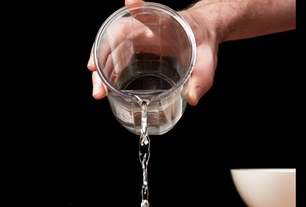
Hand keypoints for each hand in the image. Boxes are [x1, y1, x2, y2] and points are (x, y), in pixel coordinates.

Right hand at [87, 0, 216, 106]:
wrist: (204, 33)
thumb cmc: (204, 42)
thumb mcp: (207, 61)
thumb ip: (201, 79)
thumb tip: (192, 98)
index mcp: (163, 24)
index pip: (143, 16)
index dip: (131, 15)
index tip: (128, 7)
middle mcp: (145, 28)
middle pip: (115, 39)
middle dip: (102, 60)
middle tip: (98, 83)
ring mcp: (137, 39)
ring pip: (111, 51)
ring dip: (102, 72)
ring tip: (99, 92)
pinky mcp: (135, 50)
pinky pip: (117, 59)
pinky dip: (108, 73)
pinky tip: (105, 89)